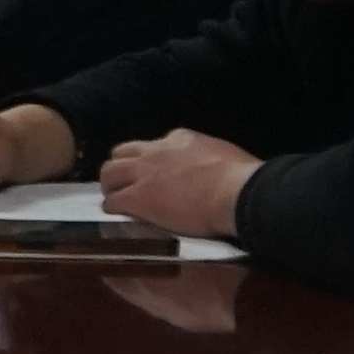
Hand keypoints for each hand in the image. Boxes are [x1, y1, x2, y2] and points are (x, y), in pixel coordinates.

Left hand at [96, 128, 259, 236]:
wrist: (236, 193)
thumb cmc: (243, 178)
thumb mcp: (226, 156)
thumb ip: (214, 159)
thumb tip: (223, 170)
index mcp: (181, 139)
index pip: (156, 145)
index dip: (153, 159)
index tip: (157, 171)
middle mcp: (157, 150)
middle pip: (124, 152)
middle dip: (122, 166)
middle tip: (124, 181)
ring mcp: (145, 173)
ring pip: (110, 172)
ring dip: (111, 184)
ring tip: (114, 196)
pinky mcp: (139, 198)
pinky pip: (114, 201)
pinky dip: (112, 206)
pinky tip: (115, 213)